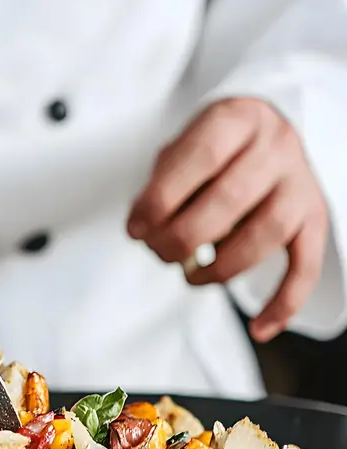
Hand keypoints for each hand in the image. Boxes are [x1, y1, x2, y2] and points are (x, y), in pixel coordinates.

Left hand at [128, 98, 328, 341]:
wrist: (276, 126)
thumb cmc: (218, 145)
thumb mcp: (186, 141)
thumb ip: (164, 179)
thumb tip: (143, 225)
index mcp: (237, 119)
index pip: (199, 159)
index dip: (161, 199)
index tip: (135, 227)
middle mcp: (275, 148)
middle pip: (229, 201)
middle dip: (181, 237)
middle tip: (158, 251)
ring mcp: (299, 184)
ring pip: (264, 235)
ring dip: (219, 268)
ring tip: (190, 274)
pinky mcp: (314, 219)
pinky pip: (305, 266)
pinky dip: (283, 303)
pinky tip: (258, 329)